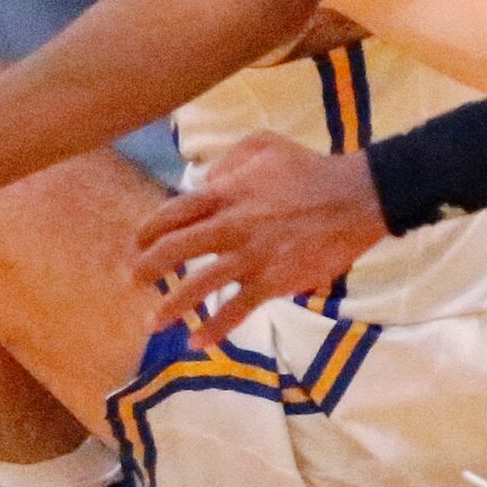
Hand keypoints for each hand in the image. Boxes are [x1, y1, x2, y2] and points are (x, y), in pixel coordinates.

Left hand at [133, 133, 389, 350]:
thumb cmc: (308, 169)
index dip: (148, 229)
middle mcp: (232, 225)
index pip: (173, 212)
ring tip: (152, 321)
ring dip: (171, 305)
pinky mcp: (274, 281)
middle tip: (131, 279)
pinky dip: (217, 328)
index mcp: (227, 193)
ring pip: (200, 284)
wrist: (354, 199)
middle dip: (147, 266)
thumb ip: (227, 161)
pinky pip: (239, 309)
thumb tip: (202, 183)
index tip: (135, 243)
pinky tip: (199, 342)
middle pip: (176, 248)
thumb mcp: (263, 145)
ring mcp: (252, 257)